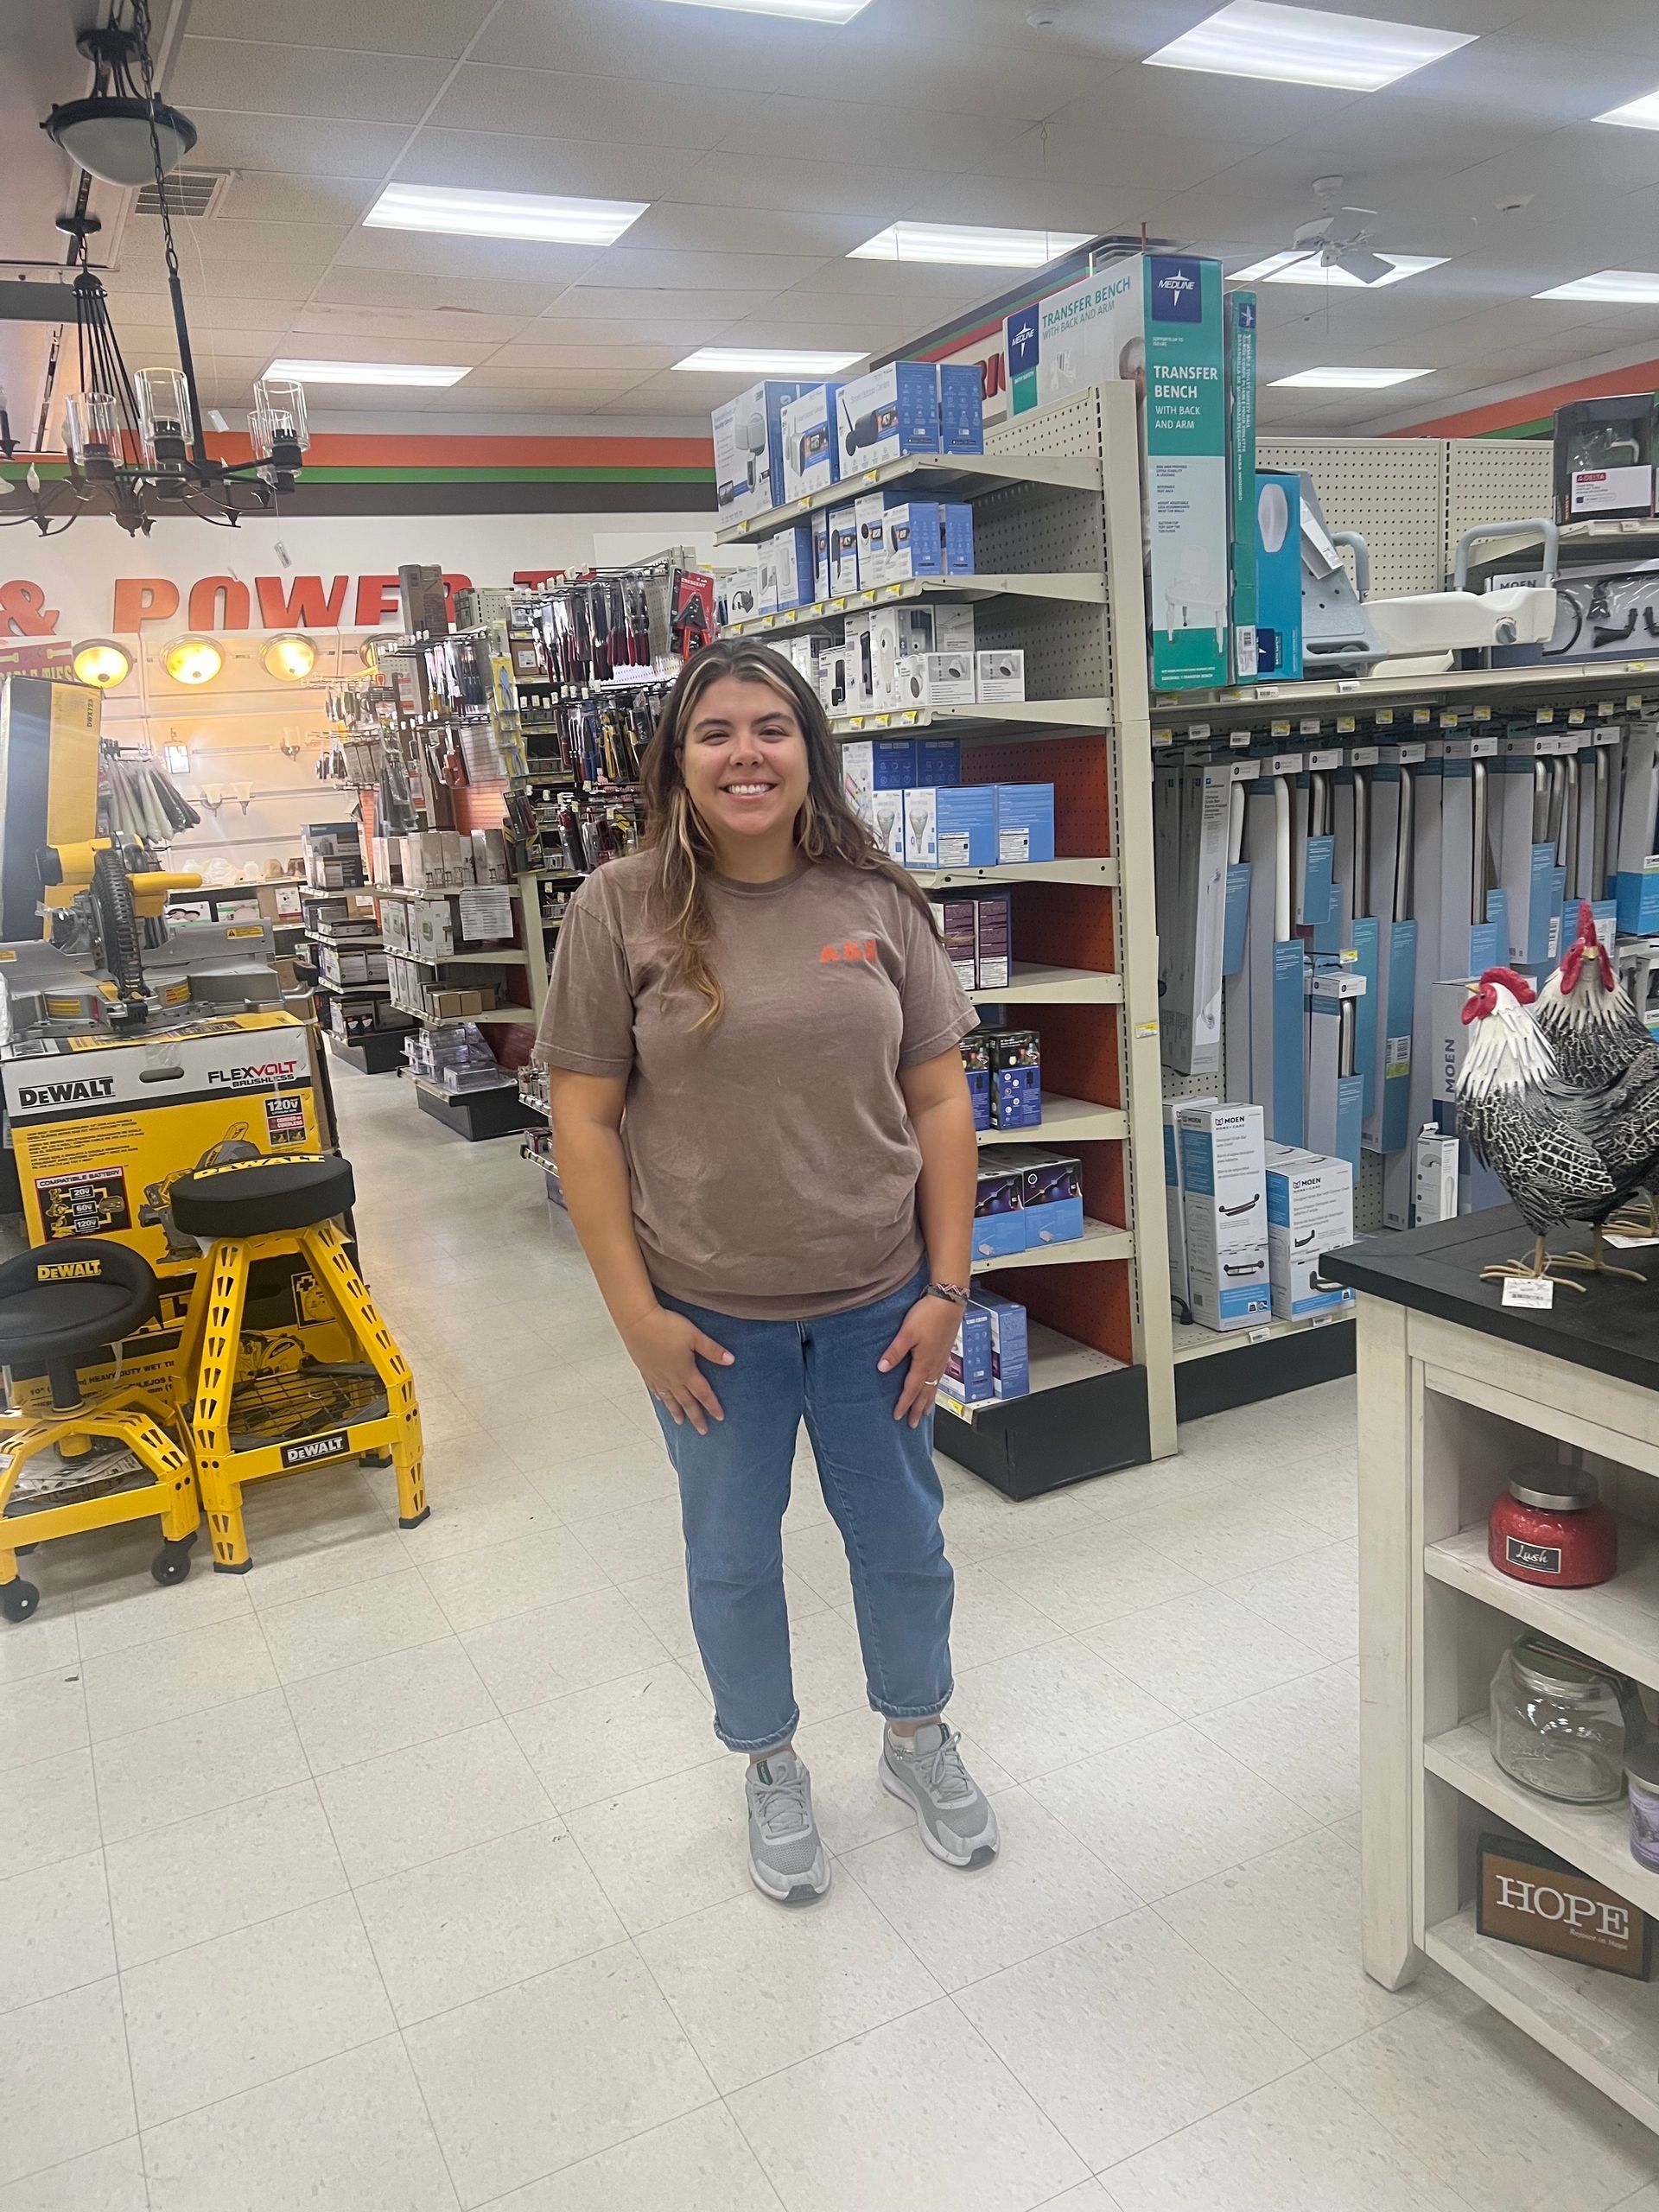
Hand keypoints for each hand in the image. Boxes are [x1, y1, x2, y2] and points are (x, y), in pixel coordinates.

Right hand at [620, 1305, 733, 1434]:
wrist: (637, 1321)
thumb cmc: (666, 1326)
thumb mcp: (695, 1336)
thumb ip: (712, 1350)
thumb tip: (730, 1360)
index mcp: (686, 1372)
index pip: (703, 1393)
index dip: (712, 1406)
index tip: (720, 1418)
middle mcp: (671, 1378)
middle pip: (686, 1402)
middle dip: (696, 1417)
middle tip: (703, 1430)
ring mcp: (657, 1376)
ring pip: (669, 1399)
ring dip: (676, 1411)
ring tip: (680, 1422)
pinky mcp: (645, 1370)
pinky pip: (655, 1388)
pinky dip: (660, 1397)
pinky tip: (661, 1399)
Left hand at [878, 1294, 962, 1426]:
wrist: (950, 1301)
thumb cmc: (929, 1315)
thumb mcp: (907, 1333)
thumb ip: (894, 1352)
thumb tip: (882, 1368)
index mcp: (924, 1363)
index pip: (912, 1389)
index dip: (904, 1404)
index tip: (897, 1416)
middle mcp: (935, 1364)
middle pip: (925, 1392)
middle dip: (918, 1409)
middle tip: (913, 1423)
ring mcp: (942, 1358)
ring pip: (934, 1386)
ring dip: (928, 1400)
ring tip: (925, 1412)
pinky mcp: (945, 1351)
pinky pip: (940, 1376)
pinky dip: (935, 1387)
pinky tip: (934, 1385)